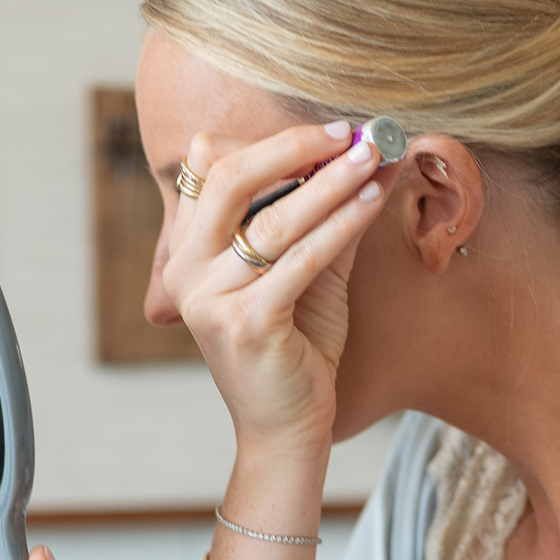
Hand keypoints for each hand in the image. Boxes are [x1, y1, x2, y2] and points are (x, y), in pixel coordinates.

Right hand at [161, 123, 400, 462]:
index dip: (268, 141)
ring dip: (329, 182)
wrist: (285, 428)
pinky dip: (340, 225)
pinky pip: (299, 260)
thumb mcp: (306, 272)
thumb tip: (366, 157)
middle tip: (347, 133)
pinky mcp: (246, 325)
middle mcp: (187, 271)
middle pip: (230, 178)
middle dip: (294, 147)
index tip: (326, 131)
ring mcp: (210, 299)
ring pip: (272, 220)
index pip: (209, 167)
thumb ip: (324, 217)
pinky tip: (371, 202)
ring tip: (372, 157)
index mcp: (187, 251)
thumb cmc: (294, 347)